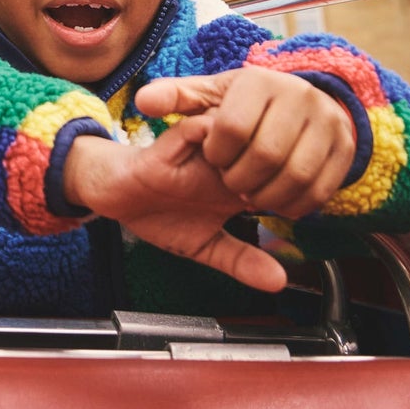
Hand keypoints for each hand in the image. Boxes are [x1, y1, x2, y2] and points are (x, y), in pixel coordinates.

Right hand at [64, 125, 286, 292]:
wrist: (116, 199)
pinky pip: (202, 127)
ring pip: (241, 129)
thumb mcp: (207, 247)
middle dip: (274, 169)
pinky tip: (213, 172)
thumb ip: (241, 260)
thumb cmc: (161, 216)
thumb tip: (279, 281)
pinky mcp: (175, 141)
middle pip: (268, 144)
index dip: (293, 191)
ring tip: (240, 185)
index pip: (282, 172)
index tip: (287, 214)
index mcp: (239, 181)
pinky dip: (212, 145)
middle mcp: (225, 159)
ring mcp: (202, 149)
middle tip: (266, 198)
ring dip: (245, 154)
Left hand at [133, 68, 355, 219]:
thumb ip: (174, 98)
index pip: (231, 126)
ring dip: (269, 195)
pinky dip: (296, 205)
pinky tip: (278, 201)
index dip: (216, 153)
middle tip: (232, 182)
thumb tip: (143, 101)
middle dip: (241, 178)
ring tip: (252, 193)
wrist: (298, 106)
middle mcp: (300, 95)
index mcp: (260, 80)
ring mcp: (329, 122)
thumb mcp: (207, 96)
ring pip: (297, 174)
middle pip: (266, 154)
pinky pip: (322, 189)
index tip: (214, 158)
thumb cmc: (242, 104)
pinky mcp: (346, 149)